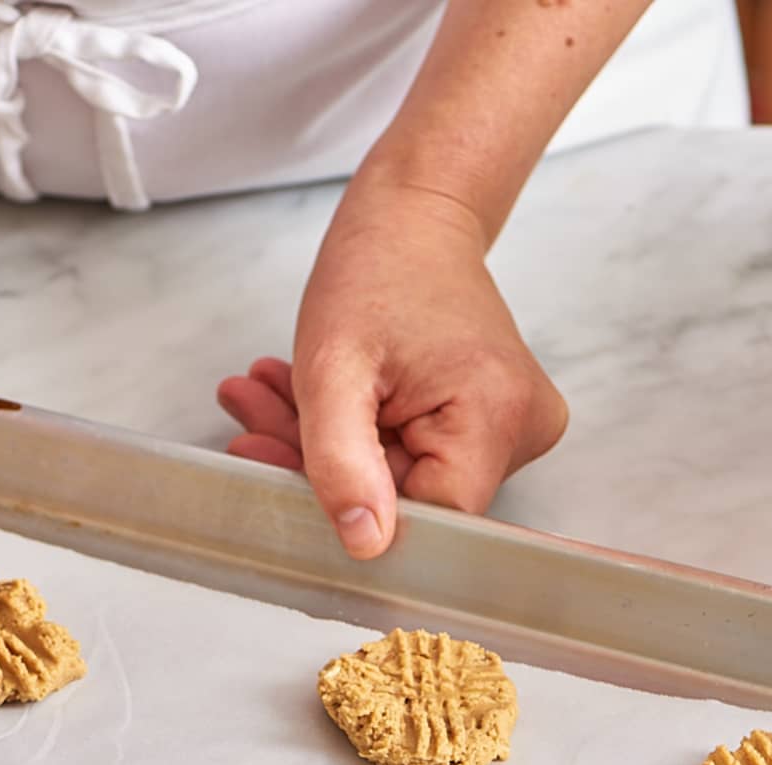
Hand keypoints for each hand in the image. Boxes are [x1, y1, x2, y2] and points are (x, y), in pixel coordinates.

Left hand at [218, 177, 566, 558]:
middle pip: (406, 498)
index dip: (349, 509)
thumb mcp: (333, 367)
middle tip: (251, 422)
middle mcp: (521, 432)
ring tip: (265, 396)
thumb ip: (342, 462)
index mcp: (497, 420)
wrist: (415, 214)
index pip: (425, 519)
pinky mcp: (486, 423)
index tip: (277, 467)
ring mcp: (508, 430)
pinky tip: (300, 398)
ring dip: (321, 445)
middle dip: (317, 465)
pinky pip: (405, 453)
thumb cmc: (381, 267)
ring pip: (396, 478)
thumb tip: (365, 543)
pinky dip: (349, 430)